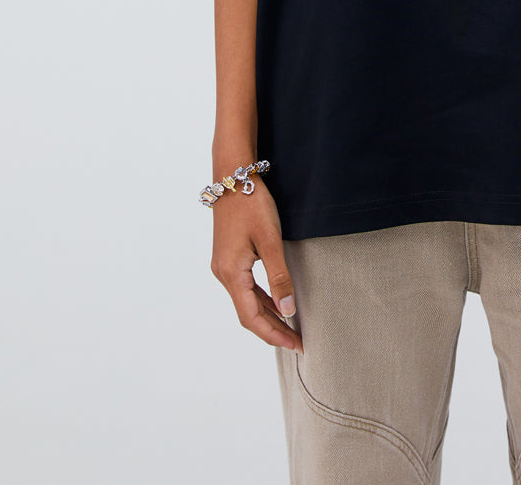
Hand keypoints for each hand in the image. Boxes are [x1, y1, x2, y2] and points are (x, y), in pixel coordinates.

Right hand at [209, 181, 303, 352]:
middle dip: (272, 329)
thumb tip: (287, 310)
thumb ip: (279, 276)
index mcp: (231, 273)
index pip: (252, 317)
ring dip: (267, 316)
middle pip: (247, 313)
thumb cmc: (252, 204)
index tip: (295, 344)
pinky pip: (244, 287)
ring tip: (289, 328)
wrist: (233, 176)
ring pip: (245, 301)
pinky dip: (260, 299)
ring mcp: (223, 266)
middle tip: (297, 342)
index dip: (274, 334)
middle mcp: (223, 274)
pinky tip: (275, 301)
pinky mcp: (228, 257)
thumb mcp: (270, 240)